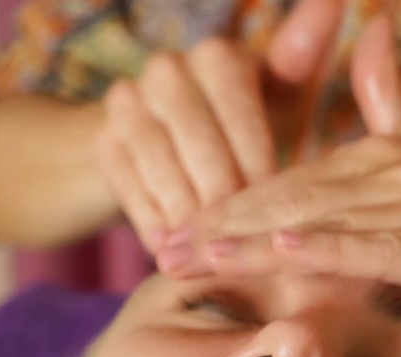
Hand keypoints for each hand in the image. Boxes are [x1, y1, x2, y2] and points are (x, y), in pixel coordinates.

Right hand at [94, 0, 342, 252]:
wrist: (154, 134)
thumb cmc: (233, 120)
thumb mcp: (270, 91)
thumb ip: (298, 57)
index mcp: (216, 56)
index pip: (243, 120)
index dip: (260, 171)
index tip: (278, 216)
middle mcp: (167, 70)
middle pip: (202, 149)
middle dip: (225, 201)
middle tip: (244, 245)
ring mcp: (127, 104)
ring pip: (163, 171)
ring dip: (188, 218)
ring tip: (210, 256)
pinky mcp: (102, 142)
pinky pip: (129, 189)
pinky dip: (152, 223)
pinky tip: (170, 252)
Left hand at [155, 16, 400, 323]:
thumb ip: (387, 92)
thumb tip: (369, 24)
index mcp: (376, 154)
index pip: (286, 181)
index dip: (228, 204)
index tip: (176, 227)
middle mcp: (392, 171)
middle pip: (289, 198)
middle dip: (222, 224)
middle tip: (164, 247)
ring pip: (321, 220)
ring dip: (254, 239)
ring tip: (196, 252)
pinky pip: (376, 245)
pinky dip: (327, 246)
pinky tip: (282, 249)